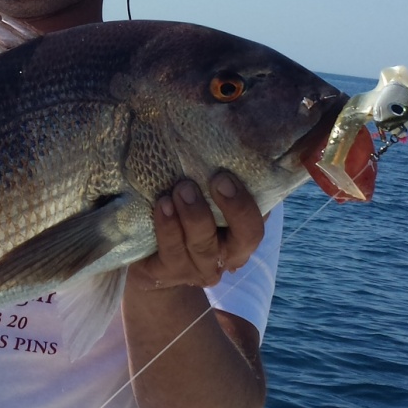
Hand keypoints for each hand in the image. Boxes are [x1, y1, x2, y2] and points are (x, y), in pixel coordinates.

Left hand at [128, 171, 264, 290]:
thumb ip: (221, 177)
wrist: (151, 261)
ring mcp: (197, 268)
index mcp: (240, 238)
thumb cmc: (185, 217)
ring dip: (192, 215)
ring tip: (178, 190)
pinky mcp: (167, 273)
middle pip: (243, 238)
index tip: (226, 177)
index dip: (245, 204)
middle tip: (214, 179)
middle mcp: (225, 257)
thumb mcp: (204, 200)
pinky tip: (162, 205)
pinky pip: (170, 251)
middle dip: (232, 208)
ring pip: (201, 244)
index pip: (256, 226)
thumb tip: (232, 134)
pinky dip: (167, 227)